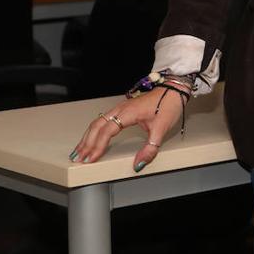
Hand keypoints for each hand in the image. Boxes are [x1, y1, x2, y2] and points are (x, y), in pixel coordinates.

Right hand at [70, 87, 184, 171]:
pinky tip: (91, 138)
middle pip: (97, 126)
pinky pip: (103, 120)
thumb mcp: (162, 129)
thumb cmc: (169, 105)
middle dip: (86, 143)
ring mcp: (120, 108)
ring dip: (87, 137)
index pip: (107, 130)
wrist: (174, 89)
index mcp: (128, 112)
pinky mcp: (122, 109)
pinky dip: (94, 131)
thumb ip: (150, 148)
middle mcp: (121, 109)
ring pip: (97, 122)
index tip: (91, 158)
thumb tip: (139, 164)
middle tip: (78, 158)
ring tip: (79, 151)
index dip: (98, 146)